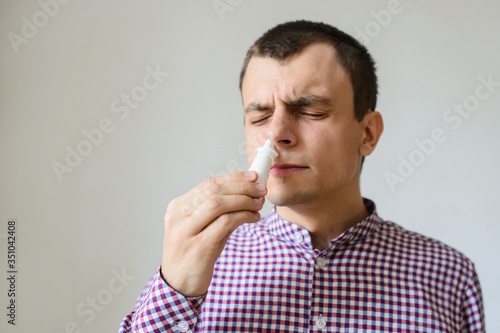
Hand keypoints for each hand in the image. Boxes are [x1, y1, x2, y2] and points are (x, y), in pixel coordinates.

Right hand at [160, 171, 265, 296]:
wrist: (179, 285)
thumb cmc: (193, 254)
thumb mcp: (201, 228)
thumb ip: (219, 211)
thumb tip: (247, 192)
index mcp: (177, 207)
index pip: (208, 184)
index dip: (233, 178)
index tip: (253, 177)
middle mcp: (178, 216)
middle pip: (214, 190)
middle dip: (242, 187)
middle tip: (261, 190)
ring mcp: (186, 231)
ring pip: (219, 204)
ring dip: (244, 200)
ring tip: (258, 204)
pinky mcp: (199, 246)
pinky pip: (225, 223)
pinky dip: (243, 216)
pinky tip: (253, 217)